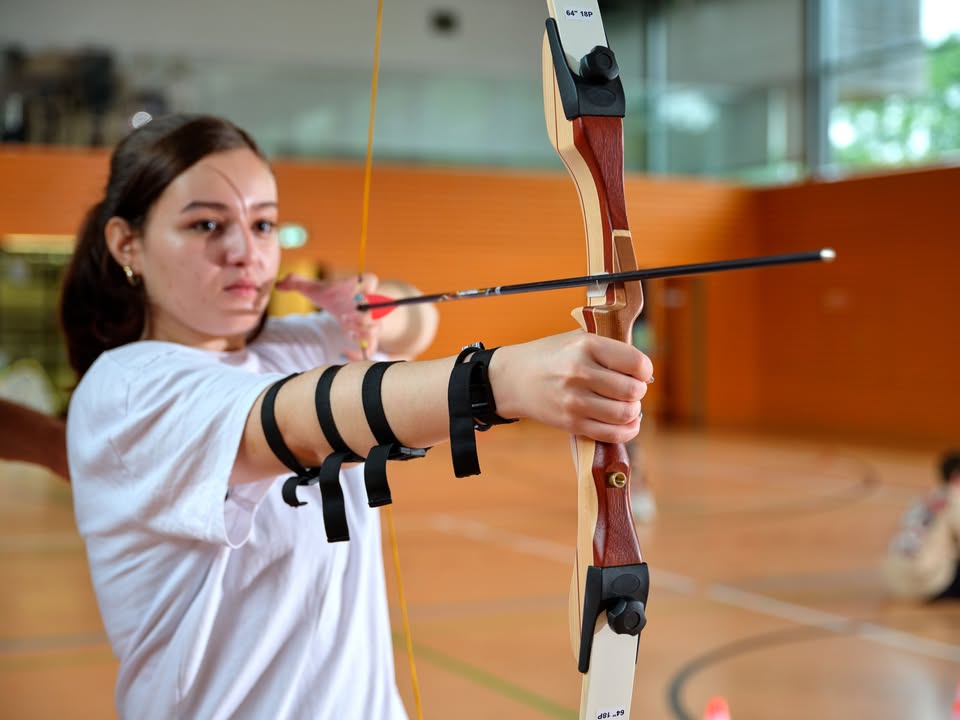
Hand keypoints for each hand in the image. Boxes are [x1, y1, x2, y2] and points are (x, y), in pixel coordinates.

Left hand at [275, 272, 379, 358]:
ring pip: (376, 329)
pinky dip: (360, 354)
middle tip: (344, 318)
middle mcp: (369, 303)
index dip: (365, 285)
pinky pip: (371, 349)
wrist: (344, 305)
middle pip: (377, 308)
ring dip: (362, 332)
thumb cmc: (331, 294)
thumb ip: (297, 282)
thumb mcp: (315, 288)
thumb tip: (278, 284)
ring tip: (346, 329)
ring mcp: (371, 321)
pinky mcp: (368, 337)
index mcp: (358, 287)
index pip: (371, 280)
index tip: (353, 293)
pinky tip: (343, 354)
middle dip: (362, 315)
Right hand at [489, 331, 652, 443]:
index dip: (645, 370)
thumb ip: (610, 350)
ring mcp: (575, 401)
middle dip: (638, 391)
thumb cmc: (551, 356)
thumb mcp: (577, 340)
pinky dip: (627, 431)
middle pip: (632, 390)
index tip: (640, 372)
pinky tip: (627, 423)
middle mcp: (580, 373)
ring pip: (625, 414)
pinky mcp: (571, 423)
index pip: (636, 363)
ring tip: (626, 404)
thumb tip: (644, 372)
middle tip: (630, 389)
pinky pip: (611, 434)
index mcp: (586, 347)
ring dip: (633, 411)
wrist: (514, 379)